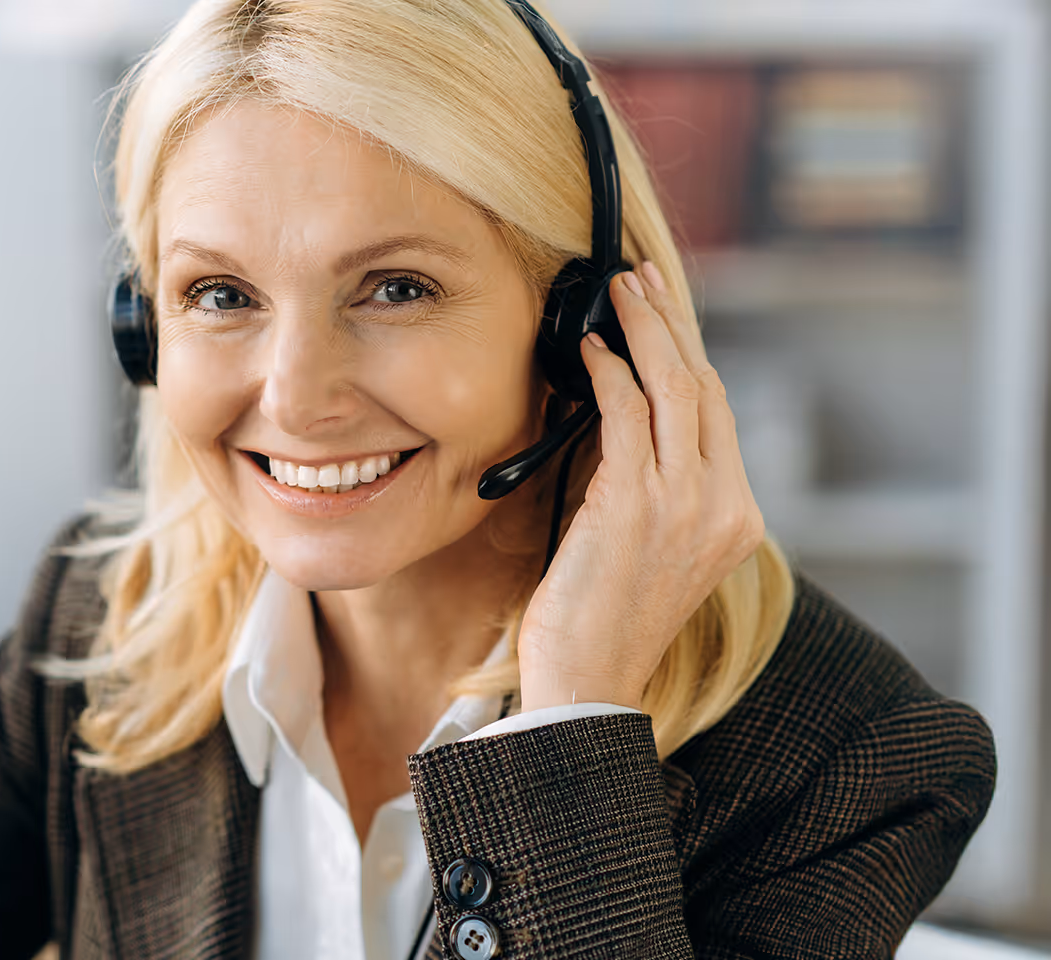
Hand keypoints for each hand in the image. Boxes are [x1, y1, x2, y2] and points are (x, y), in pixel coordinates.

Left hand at [517, 261, 765, 712]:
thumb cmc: (600, 622)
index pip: (717, 413)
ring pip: (674, 389)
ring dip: (642, 330)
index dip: (689, 353)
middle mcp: (724, 507)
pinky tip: (588, 350)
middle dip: (671, 323)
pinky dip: (608, 373)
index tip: (663, 311)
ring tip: (616, 293)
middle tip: (639, 279)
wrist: (589, 684)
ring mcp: (686, 505)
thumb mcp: (645, 548)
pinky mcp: (637, 505)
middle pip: (704, 388)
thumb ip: (649, 489)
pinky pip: (627, 417)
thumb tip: (618, 417)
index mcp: (737, 518)